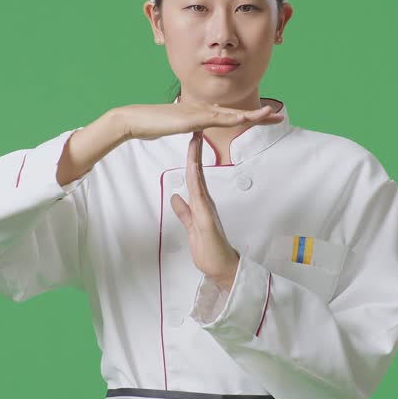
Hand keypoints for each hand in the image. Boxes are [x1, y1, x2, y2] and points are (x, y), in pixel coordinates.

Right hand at [116, 100, 283, 141]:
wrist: (133, 120)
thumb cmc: (151, 124)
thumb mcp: (176, 128)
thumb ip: (188, 128)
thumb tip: (196, 130)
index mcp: (200, 114)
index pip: (230, 115)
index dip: (250, 116)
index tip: (266, 118)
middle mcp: (202, 110)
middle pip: (236, 112)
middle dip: (259, 114)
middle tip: (279, 115)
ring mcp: (197, 113)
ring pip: (229, 113)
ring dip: (251, 113)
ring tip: (270, 114)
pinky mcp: (190, 118)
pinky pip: (214, 119)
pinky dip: (231, 118)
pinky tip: (244, 118)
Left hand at [169, 130, 239, 289]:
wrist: (222, 269)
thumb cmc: (209, 250)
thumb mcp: (191, 228)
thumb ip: (184, 213)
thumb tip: (175, 198)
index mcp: (201, 205)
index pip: (194, 178)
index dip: (191, 159)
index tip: (190, 141)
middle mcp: (205, 204)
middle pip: (197, 173)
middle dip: (195, 152)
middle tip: (195, 130)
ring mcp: (207, 211)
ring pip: (199, 181)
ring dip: (196, 161)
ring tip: (194, 141)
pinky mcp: (207, 220)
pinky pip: (200, 197)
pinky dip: (197, 182)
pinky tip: (194, 170)